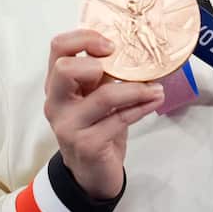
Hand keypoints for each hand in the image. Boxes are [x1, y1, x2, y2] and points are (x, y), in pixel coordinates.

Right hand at [43, 29, 163, 198]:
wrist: (90, 173)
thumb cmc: (95, 127)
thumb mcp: (95, 95)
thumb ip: (104, 75)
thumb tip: (137, 50)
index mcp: (56, 83)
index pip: (58, 48)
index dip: (84, 38)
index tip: (111, 45)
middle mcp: (56, 102)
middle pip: (65, 68)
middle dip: (97, 60)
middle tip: (125, 64)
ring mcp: (69, 125)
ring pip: (103, 96)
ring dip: (136, 89)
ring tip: (155, 88)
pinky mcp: (87, 144)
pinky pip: (119, 119)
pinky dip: (142, 107)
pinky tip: (155, 100)